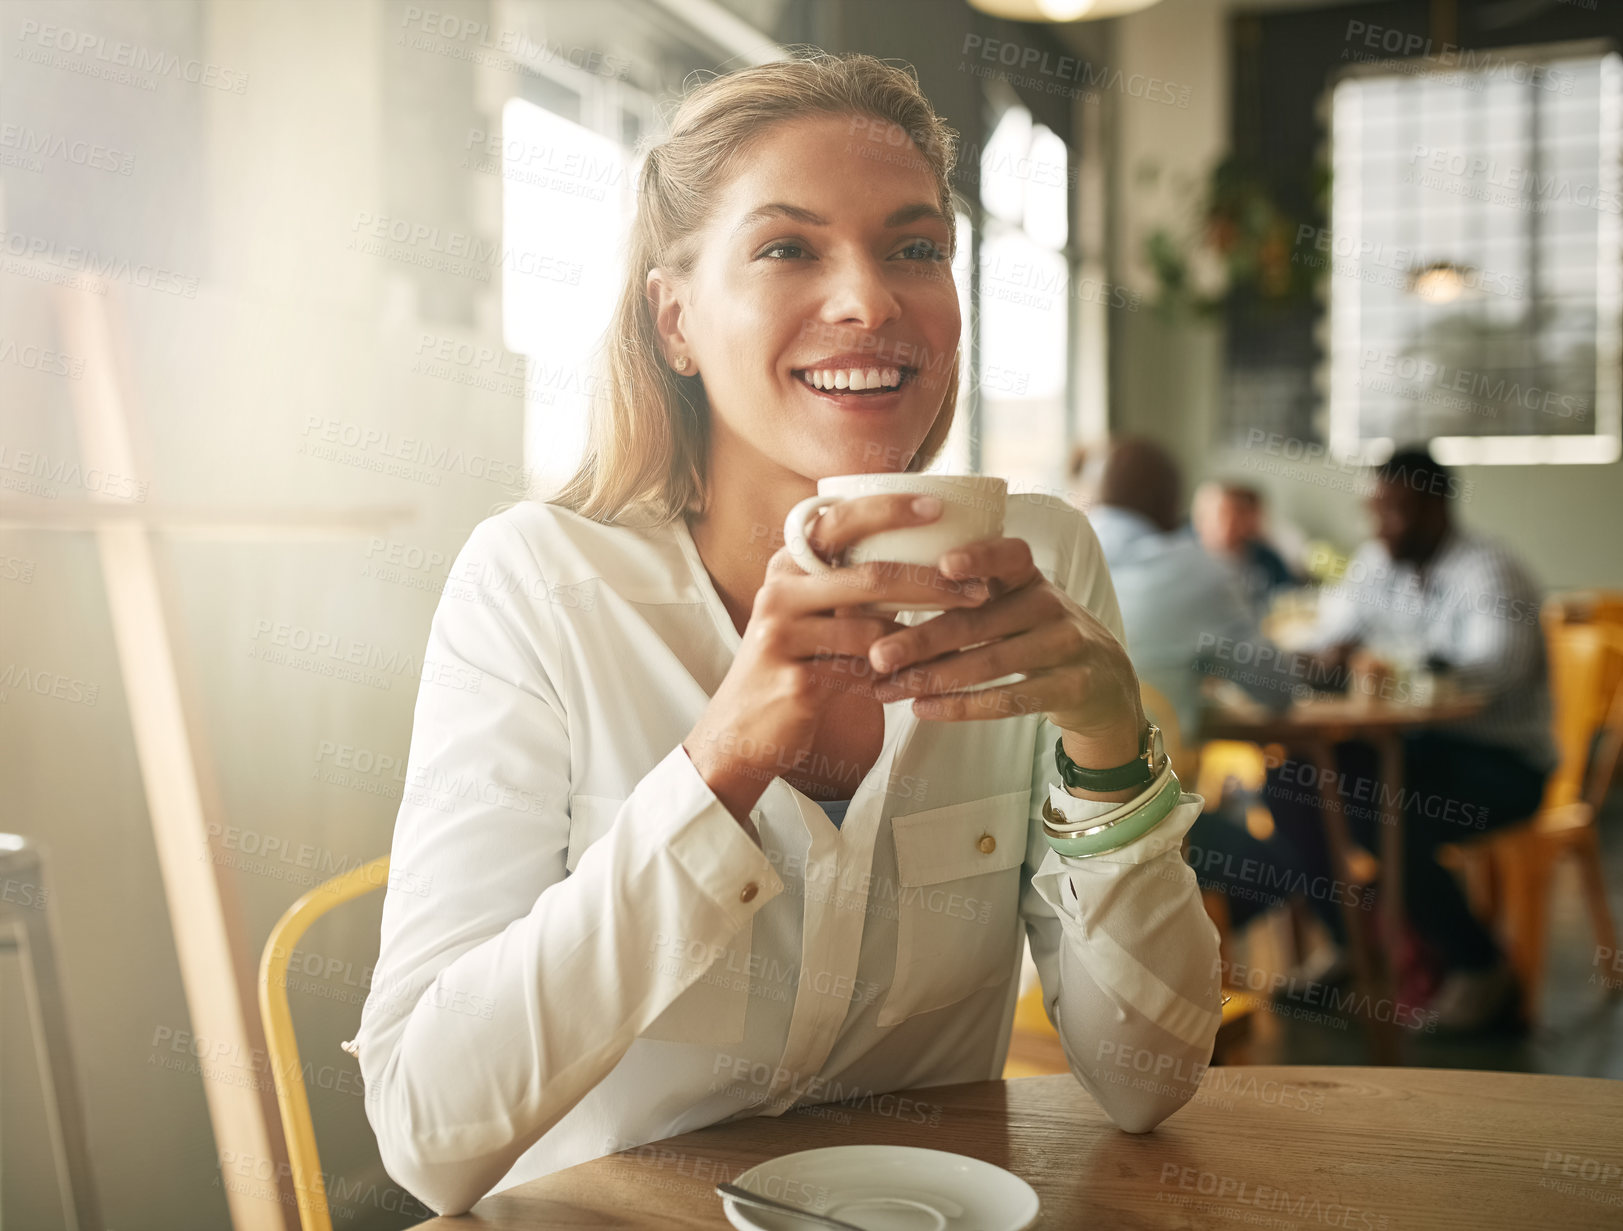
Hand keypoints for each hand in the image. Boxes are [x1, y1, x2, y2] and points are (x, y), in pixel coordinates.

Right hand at [683, 493, 986, 831]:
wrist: (739, 731)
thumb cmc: (790, 665)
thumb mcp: (805, 613)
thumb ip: (842, 583)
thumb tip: (915, 555)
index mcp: (786, 567)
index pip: (838, 521)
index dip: (889, 509)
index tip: (937, 506)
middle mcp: (779, 593)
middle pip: (868, 577)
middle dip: (931, 583)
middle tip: (977, 589)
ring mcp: (782, 637)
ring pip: (872, 631)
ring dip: (922, 640)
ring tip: (959, 642)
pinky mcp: (796, 682)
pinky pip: (864, 674)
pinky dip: (896, 677)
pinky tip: (919, 680)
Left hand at [864, 535, 1143, 765]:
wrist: (1104, 681)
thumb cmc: (1032, 633)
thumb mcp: (1012, 602)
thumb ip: (964, 594)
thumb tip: (877, 599)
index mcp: (1028, 575)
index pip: (1008, 555)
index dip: (979, 557)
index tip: (943, 564)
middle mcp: (1049, 603)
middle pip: (977, 620)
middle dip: (921, 639)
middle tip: (876, 656)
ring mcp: (1064, 644)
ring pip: (989, 663)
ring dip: (932, 679)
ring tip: (886, 690)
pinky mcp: (1071, 686)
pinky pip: (1010, 699)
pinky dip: (963, 707)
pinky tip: (924, 709)